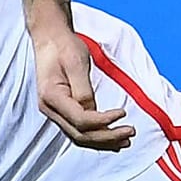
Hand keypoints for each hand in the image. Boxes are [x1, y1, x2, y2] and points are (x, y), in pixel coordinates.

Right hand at [32, 27, 132, 149]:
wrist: (50, 39)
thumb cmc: (63, 47)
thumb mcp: (76, 63)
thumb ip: (84, 90)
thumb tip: (93, 111)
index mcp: (51, 97)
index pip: (80, 120)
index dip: (103, 121)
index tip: (123, 113)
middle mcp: (50, 110)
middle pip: (80, 134)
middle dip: (107, 137)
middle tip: (130, 132)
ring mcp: (54, 113)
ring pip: (79, 137)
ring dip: (103, 141)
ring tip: (125, 141)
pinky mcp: (62, 111)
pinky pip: (79, 130)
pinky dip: (96, 136)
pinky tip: (111, 138)